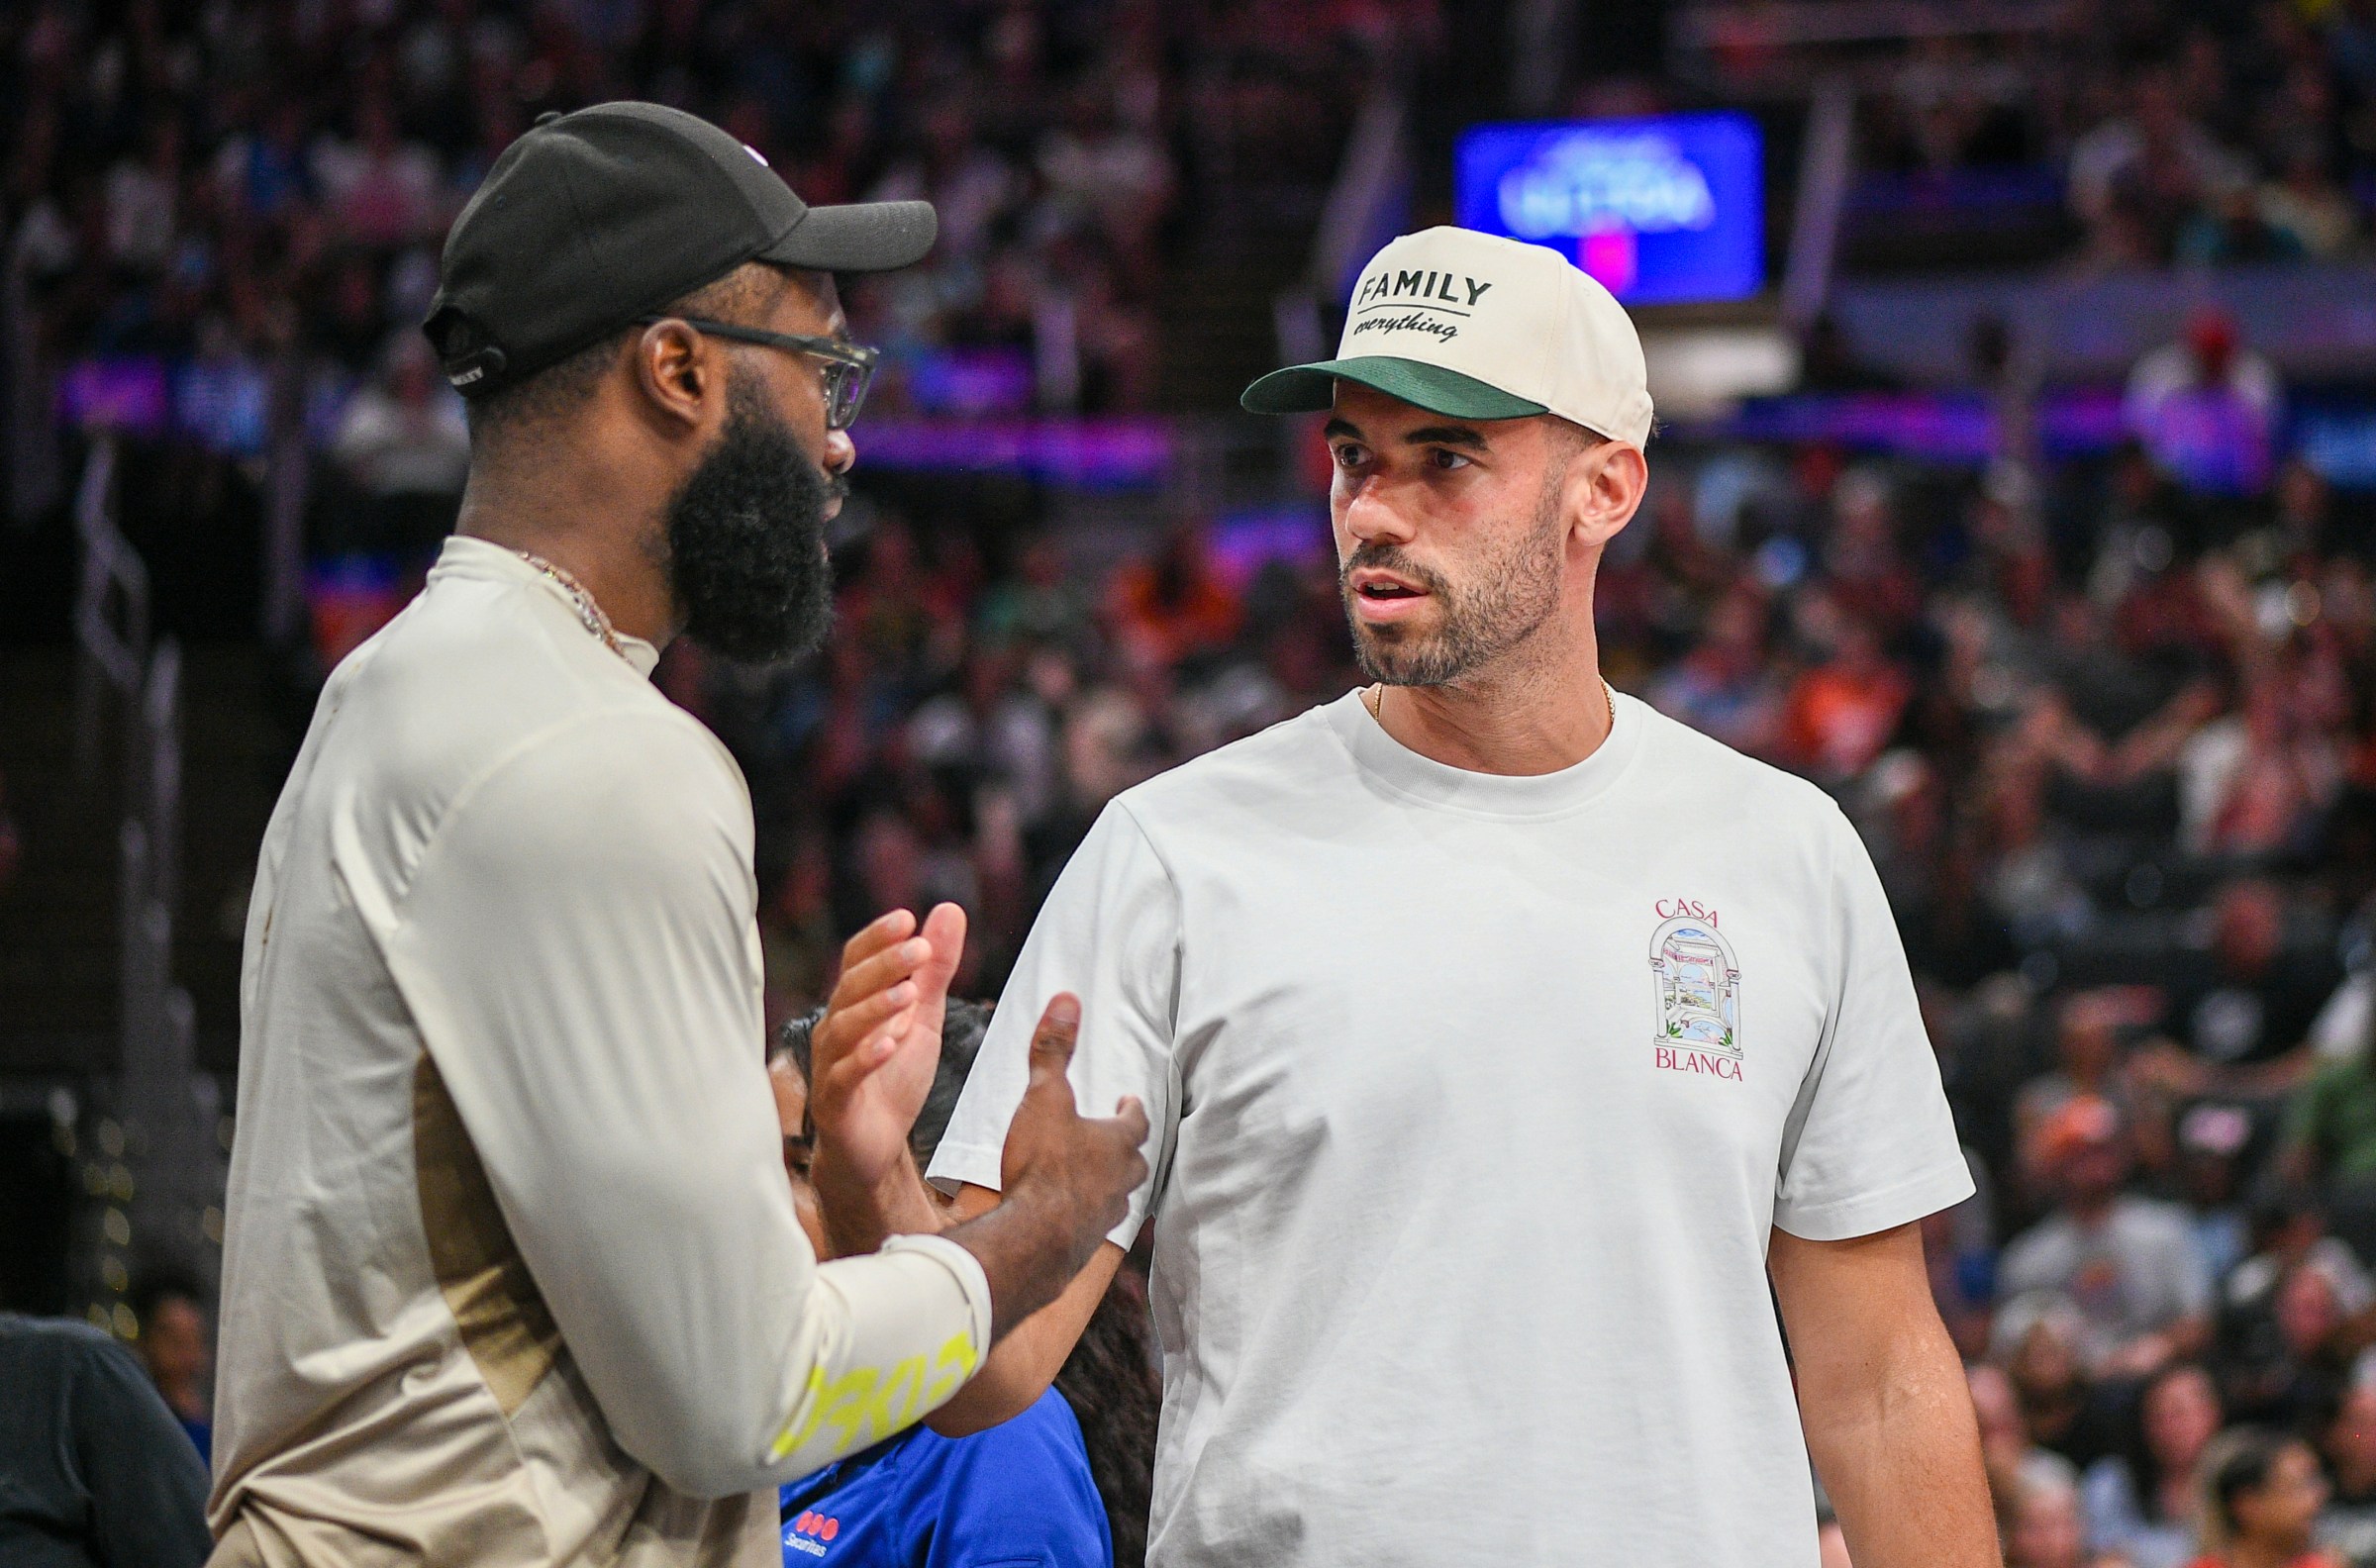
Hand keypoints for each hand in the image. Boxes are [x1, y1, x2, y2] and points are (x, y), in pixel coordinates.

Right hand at [809, 903, 966, 1190]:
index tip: (907, 918)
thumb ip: (934, 969)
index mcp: (854, 1003)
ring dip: (875, 1008)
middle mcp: (835, 1027)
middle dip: (885, 966)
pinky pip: (844, 1076)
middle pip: (851, 988)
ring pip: (844, 1029)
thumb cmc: (893, 1076)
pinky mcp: (835, 1102)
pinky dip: (865, 1058)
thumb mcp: (924, 1018)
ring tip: (907, 994)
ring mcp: (830, 1064)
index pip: (856, 960)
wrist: (873, 1144)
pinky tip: (888, 1044)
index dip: (878, 938)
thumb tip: (949, 909)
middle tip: (918, 948)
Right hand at [999, 994, 1149, 1246]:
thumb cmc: (1042, 1164)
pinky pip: (1094, 1226)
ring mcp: (1105, 1216)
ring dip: (1110, 1185)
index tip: (1129, 1101)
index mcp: (1116, 1144)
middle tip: (1118, 1141)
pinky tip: (1071, 1218)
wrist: (1032, 1238)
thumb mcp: (1044, 1097)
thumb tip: (1067, 999)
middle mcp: (1119, 1181)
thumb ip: (1054, 1050)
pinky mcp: (1085, 1245)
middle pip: (1136, 1162)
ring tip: (1095, 1179)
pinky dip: (1086, 1217)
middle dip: (1128, 1150)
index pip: (1137, 1121)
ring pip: (1119, 1197)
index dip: (1133, 1110)